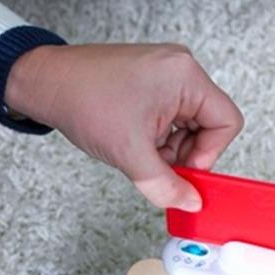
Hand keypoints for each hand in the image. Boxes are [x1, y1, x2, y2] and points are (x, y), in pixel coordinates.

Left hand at [5, 43, 243, 210]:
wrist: (49, 85)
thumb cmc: (84, 101)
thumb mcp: (130, 154)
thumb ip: (165, 185)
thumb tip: (190, 202)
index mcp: (185, 77)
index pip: (226, 122)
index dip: (209, 155)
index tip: (185, 174)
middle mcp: (180, 71)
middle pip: (207, 127)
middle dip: (184, 155)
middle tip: (159, 169)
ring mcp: (165, 76)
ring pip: (186, 128)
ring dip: (167, 150)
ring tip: (138, 154)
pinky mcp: (150, 85)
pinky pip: (168, 120)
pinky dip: (155, 140)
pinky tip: (133, 144)